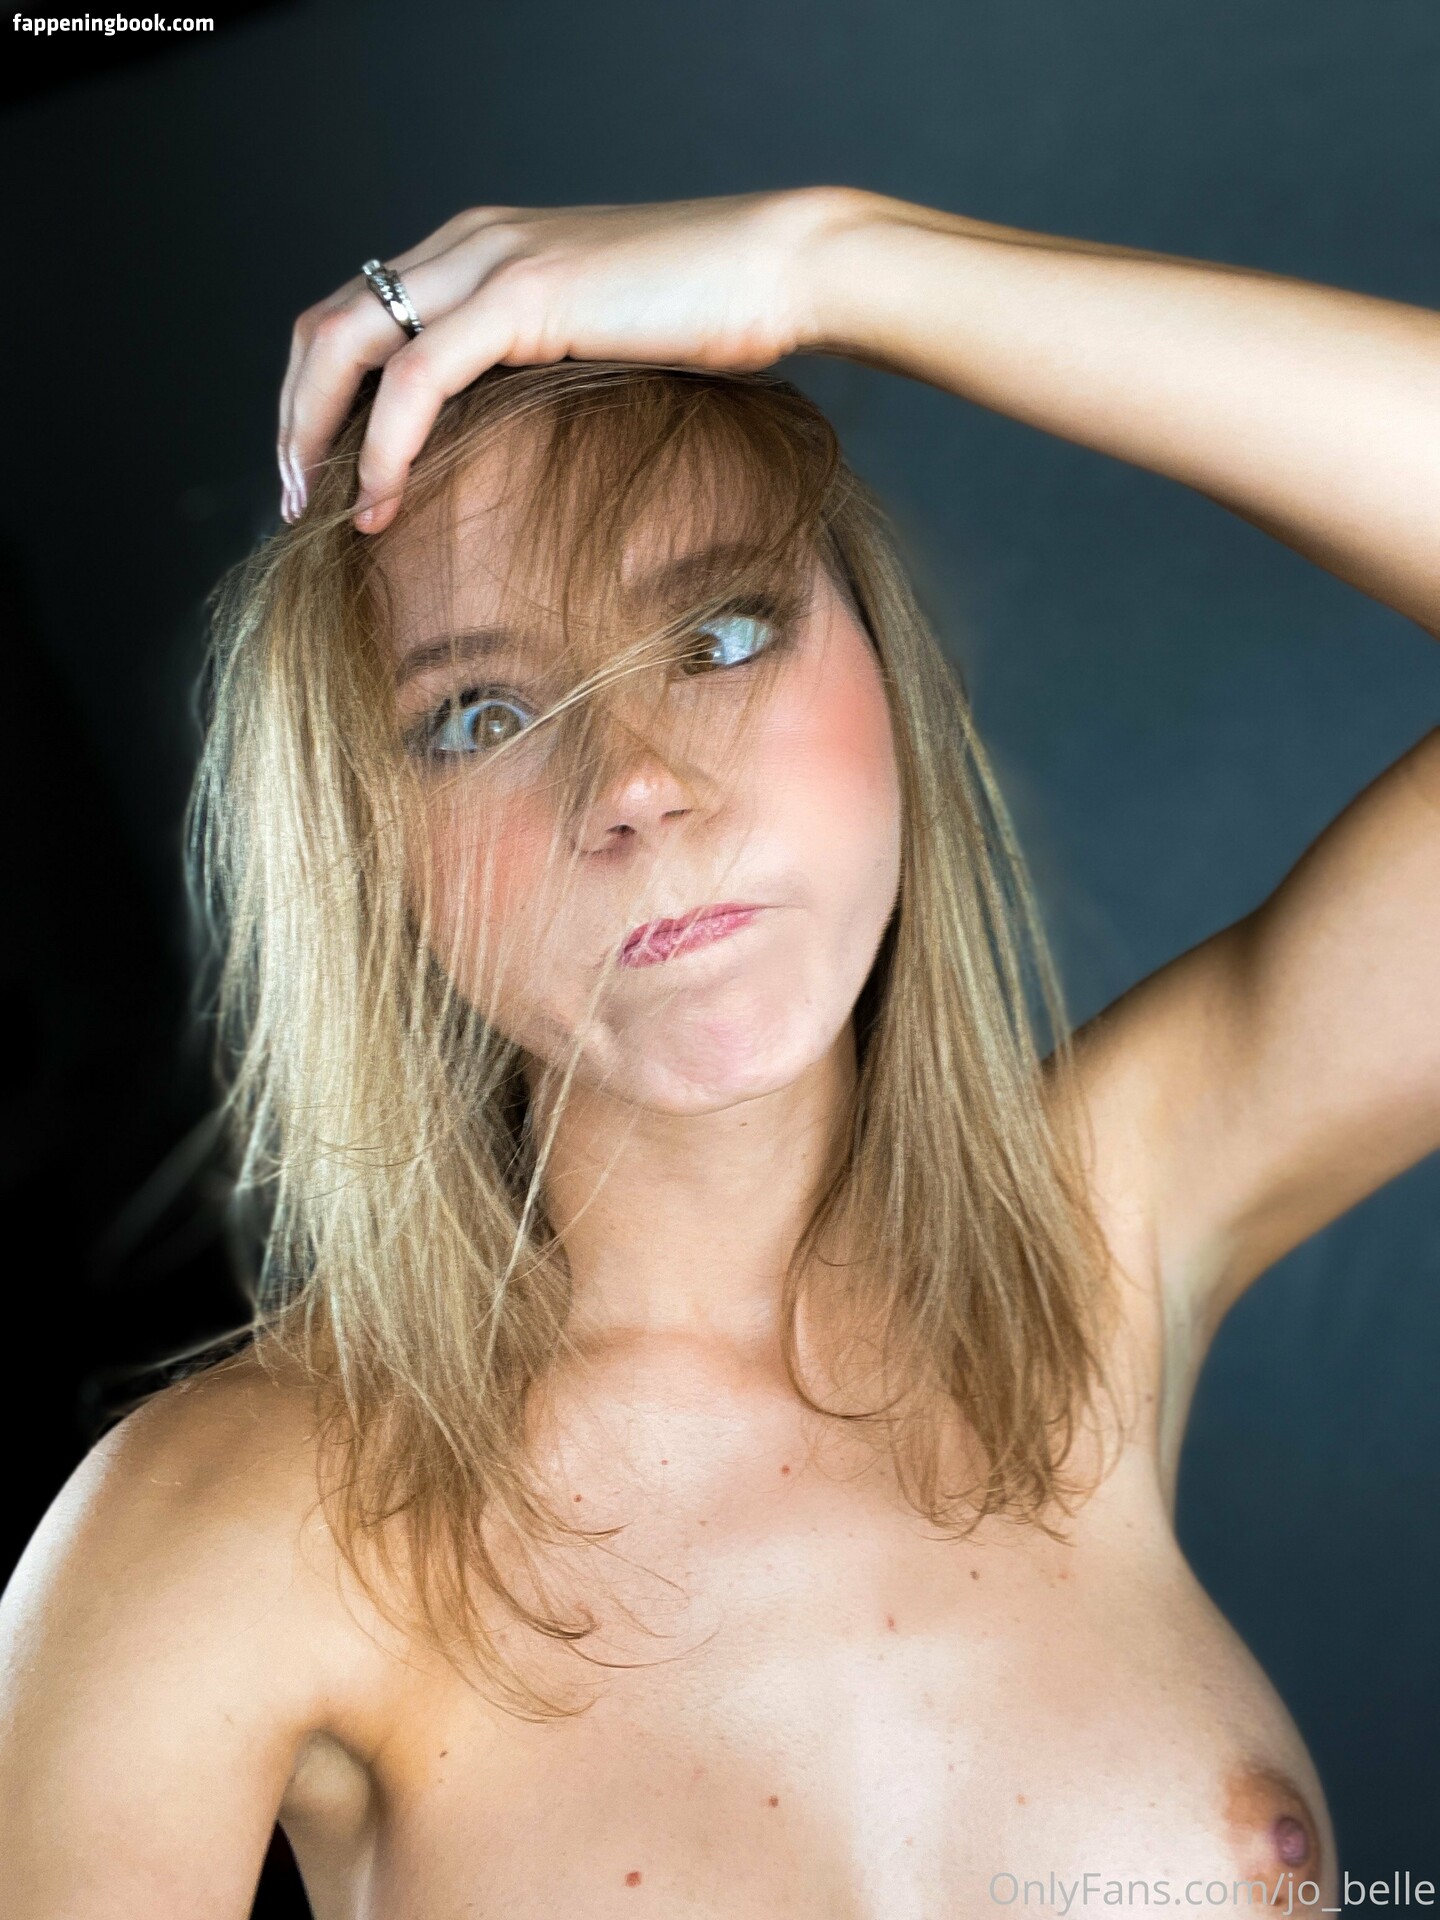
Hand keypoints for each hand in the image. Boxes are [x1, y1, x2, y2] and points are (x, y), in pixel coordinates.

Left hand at [277, 186, 867, 532]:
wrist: (778, 268)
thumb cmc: (710, 315)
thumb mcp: (598, 339)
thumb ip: (538, 367)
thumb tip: (509, 438)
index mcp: (479, 248)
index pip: (357, 313)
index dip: (317, 393)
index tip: (318, 470)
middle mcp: (468, 242)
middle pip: (328, 322)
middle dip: (293, 415)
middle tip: (292, 499)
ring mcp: (491, 260)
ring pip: (349, 341)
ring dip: (316, 432)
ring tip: (315, 509)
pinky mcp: (524, 295)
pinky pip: (417, 378)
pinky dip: (385, 446)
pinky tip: (381, 502)